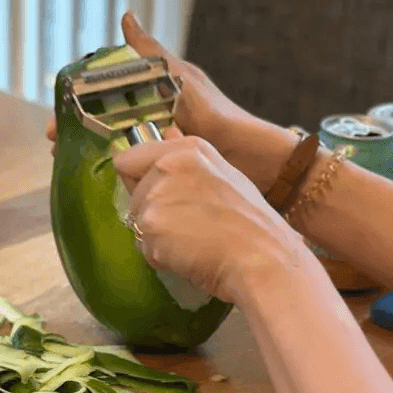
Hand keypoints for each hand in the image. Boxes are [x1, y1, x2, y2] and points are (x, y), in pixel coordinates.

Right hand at [46, 11, 260, 159]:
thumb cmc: (216, 112)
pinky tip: (95, 179)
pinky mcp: (162, 166)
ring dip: (87, 153)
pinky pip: (131, 166)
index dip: (75, 107)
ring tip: (66, 164)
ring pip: (111, 145)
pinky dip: (112, 170)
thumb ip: (152, 54)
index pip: (102, 96)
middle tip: (55, 147)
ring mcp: (153, 144)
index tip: (55, 121)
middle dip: (75, 133)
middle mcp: (147, 118)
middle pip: (101, 123)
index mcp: (149, 94)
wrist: (248, 155)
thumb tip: (126, 17)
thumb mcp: (180, 78)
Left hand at [112, 130, 309, 304]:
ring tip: (192, 243)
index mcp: (187, 149)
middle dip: (151, 212)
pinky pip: (144, 247)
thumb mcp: (226, 176)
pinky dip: (161, 257)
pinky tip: (189, 256)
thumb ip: (188, 160)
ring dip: (157, 237)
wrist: (262, 259)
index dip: (140, 180)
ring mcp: (156, 195)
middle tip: (188, 226)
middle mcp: (167, 165)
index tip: (161, 197)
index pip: (130, 158)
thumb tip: (166, 133)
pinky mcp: (150, 226)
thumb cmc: (253, 225)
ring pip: (136, 222)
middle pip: (132, 193)